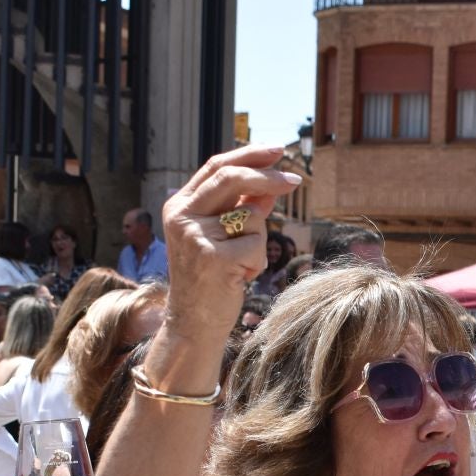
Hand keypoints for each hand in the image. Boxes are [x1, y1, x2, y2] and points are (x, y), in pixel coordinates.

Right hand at [161, 145, 302, 342]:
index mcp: (179, 206)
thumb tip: (272, 183)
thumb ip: (244, 208)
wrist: (193, 324)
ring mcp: (194, 236)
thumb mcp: (226, 238)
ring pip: (250, 216)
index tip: (278, 151)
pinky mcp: (212, 257)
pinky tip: (240, 278)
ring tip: (241, 265)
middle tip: (296, 181)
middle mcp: (181, 217)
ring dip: (259, 241)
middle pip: (231, 178)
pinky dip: (258, 262)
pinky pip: (257, 243)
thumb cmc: (212, 280)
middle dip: (268, 177)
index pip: (216, 167)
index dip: (250, 155)